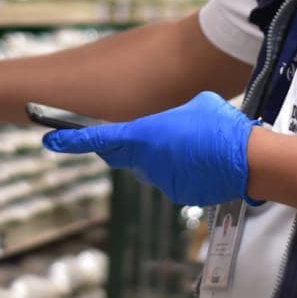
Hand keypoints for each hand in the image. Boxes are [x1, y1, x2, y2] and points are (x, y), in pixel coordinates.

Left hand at [43, 92, 257, 205]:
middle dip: (120, 146)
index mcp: (143, 136)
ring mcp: (161, 180)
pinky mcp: (178, 194)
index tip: (50, 139)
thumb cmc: (219, 126)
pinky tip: (202, 159)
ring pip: (148, 167)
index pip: (98, 138)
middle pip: (121, 154)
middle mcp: (145, 161)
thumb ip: (173, 113)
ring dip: (160, 156)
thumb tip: (175, 121)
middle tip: (130, 135)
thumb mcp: (194, 104)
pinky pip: (169, 178)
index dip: (71, 140)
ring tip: (192, 142)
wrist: (246, 160)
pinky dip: (178, 169)